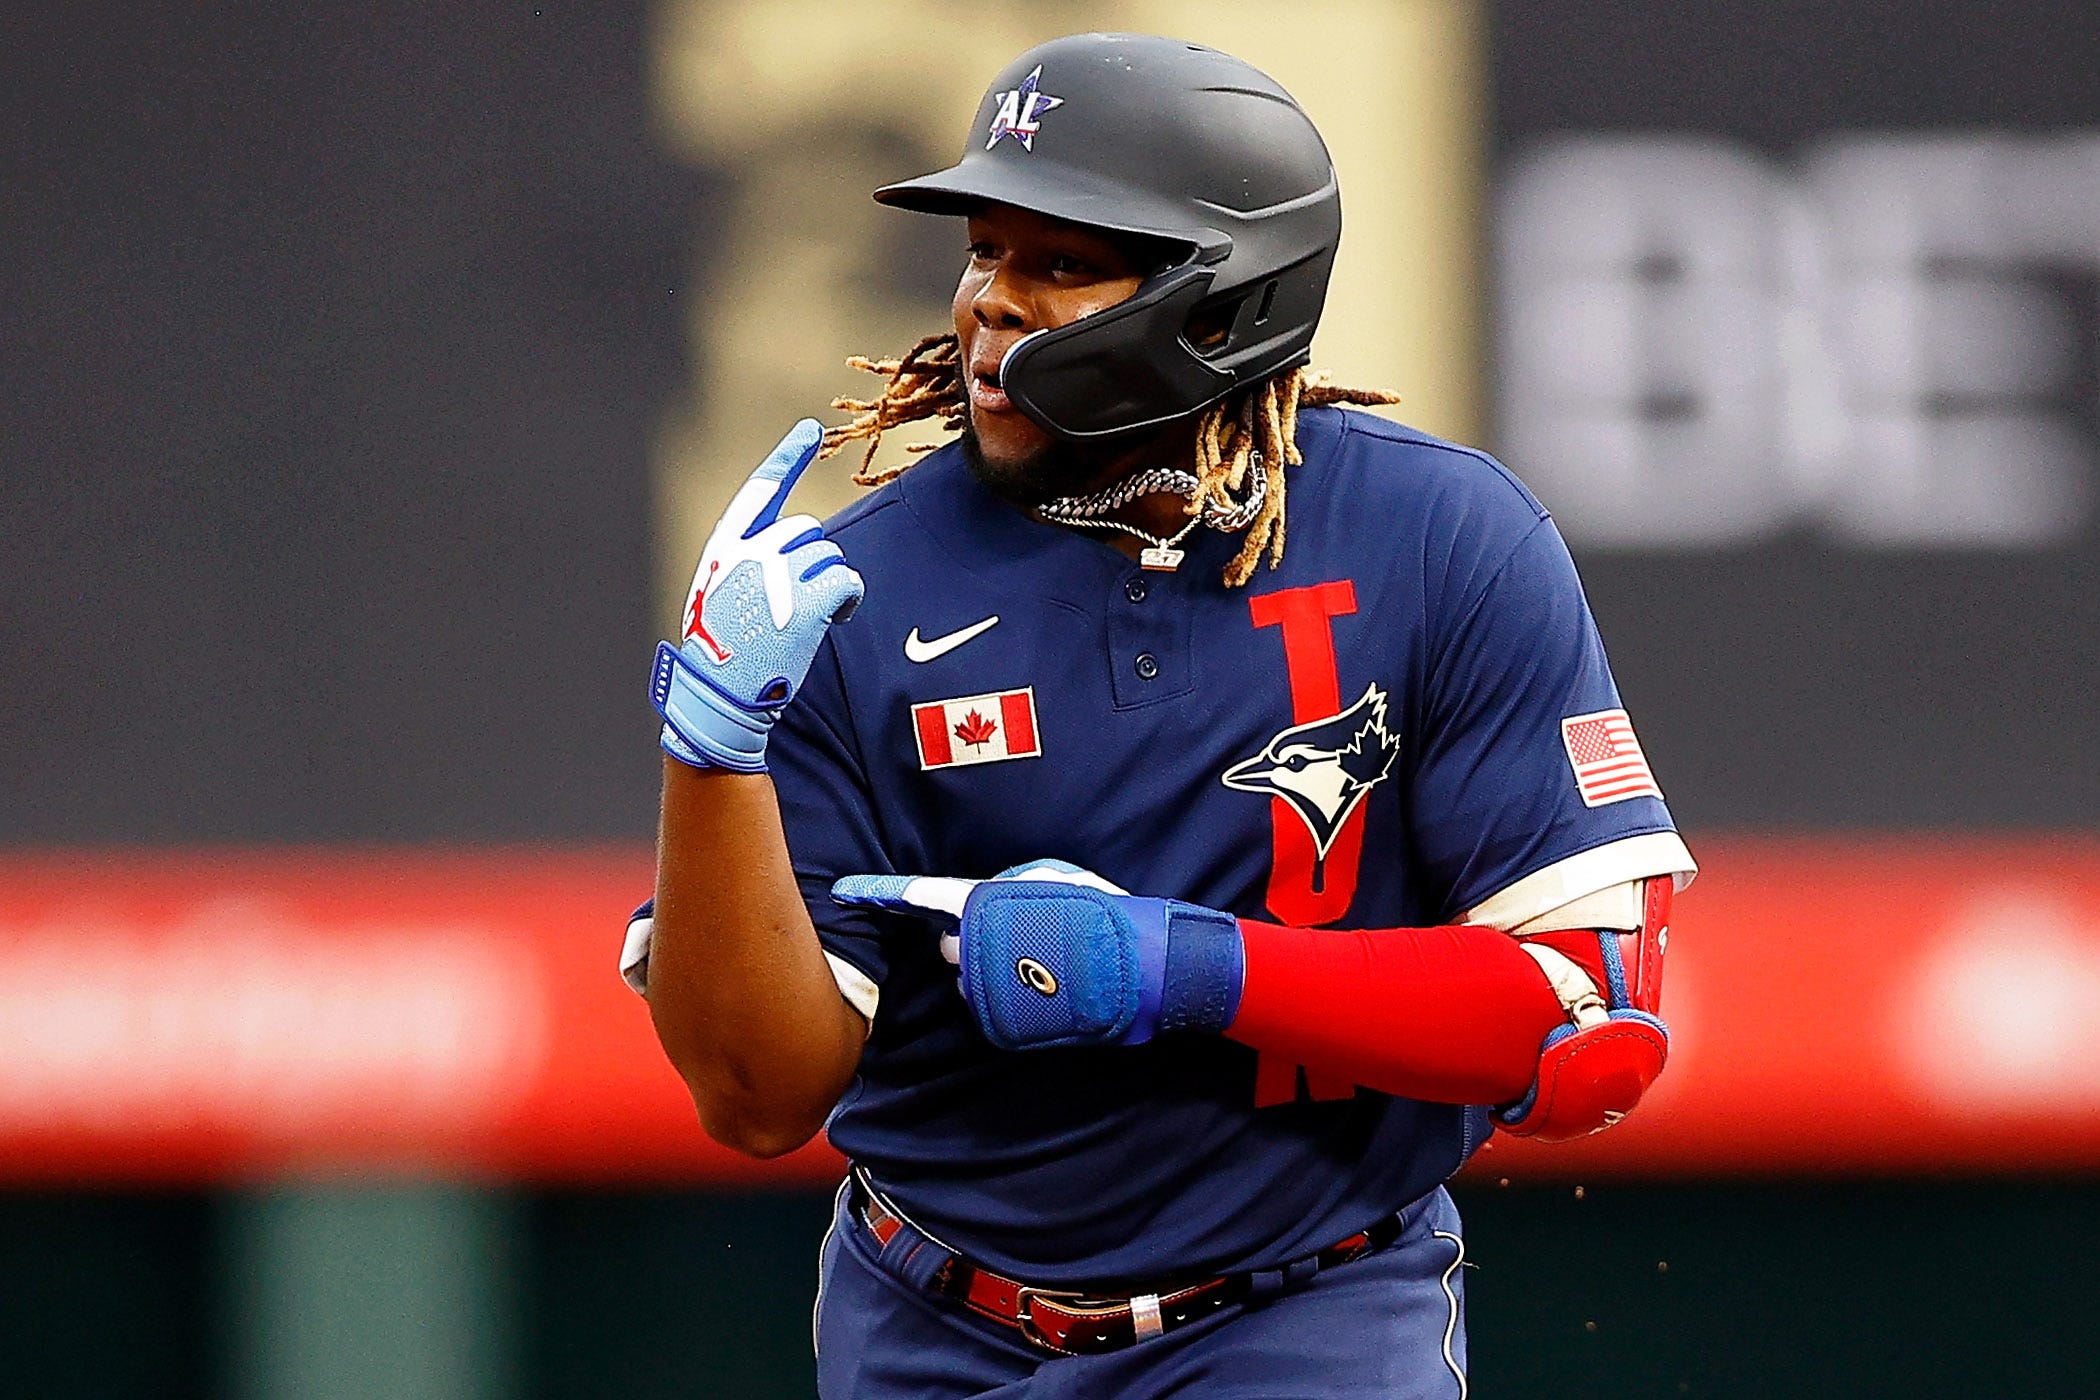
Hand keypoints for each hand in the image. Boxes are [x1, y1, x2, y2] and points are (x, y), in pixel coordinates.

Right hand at [651, 419, 864, 771]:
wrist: (719, 696)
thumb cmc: (722, 652)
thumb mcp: (720, 593)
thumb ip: (750, 562)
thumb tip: (796, 545)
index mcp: (725, 545)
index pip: (761, 488)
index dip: (788, 456)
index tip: (810, 429)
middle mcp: (751, 551)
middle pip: (807, 530)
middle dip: (812, 562)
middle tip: (794, 604)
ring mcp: (779, 575)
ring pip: (830, 556)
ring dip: (829, 585)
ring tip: (804, 620)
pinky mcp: (806, 602)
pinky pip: (847, 581)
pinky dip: (848, 598)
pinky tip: (833, 619)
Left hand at [831, 861, 1244, 1050]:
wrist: (1145, 969)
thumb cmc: (1106, 913)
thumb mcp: (1058, 879)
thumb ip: (1010, 886)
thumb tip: (985, 896)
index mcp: (988, 901)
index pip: (923, 895)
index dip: (883, 893)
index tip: (848, 892)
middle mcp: (977, 945)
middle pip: (948, 944)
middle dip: (973, 940)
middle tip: (1021, 935)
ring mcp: (989, 987)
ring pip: (969, 979)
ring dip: (992, 971)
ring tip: (1044, 963)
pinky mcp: (1003, 1022)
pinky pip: (991, 1007)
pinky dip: (1011, 997)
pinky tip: (1048, 988)